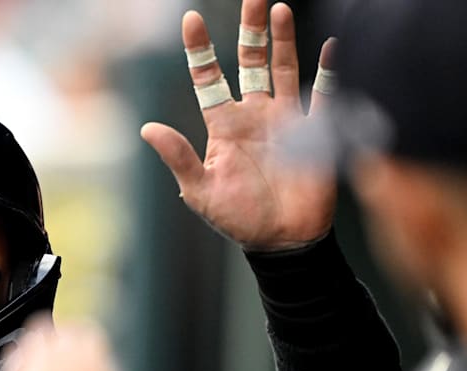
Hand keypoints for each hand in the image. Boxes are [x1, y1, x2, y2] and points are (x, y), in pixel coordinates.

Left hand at [141, 0, 335, 250]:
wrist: (280, 242)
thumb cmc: (238, 219)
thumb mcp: (200, 190)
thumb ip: (178, 157)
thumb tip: (146, 128)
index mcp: (224, 126)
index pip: (208, 79)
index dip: (200, 51)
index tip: (190, 20)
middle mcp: (254, 116)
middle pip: (250, 63)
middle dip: (250, 31)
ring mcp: (285, 121)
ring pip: (283, 69)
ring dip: (282, 41)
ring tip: (278, 9)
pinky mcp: (315, 133)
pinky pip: (323, 96)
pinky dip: (327, 72)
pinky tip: (331, 46)